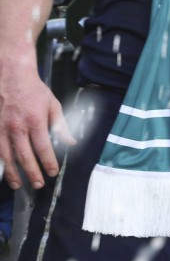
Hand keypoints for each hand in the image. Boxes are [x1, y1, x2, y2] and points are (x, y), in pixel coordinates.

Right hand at [0, 53, 75, 189]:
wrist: (11, 75)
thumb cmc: (34, 89)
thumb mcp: (53, 104)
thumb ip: (61, 125)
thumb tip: (71, 142)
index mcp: (35, 121)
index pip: (43, 148)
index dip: (48, 163)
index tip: (53, 172)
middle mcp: (17, 127)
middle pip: (24, 156)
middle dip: (32, 173)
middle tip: (38, 184)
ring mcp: (1, 128)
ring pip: (6, 156)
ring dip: (13, 173)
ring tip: (18, 184)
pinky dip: (0, 161)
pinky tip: (4, 170)